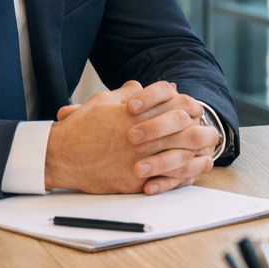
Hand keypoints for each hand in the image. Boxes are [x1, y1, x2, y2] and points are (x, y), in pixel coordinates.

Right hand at [47, 80, 221, 194]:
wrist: (58, 157)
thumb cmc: (79, 128)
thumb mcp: (102, 101)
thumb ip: (125, 94)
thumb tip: (139, 86)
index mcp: (136, 114)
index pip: (174, 104)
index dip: (188, 106)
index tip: (194, 111)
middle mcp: (141, 136)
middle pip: (184, 129)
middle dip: (200, 130)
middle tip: (210, 132)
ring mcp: (138, 159)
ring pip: (180, 155)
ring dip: (197, 153)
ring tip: (207, 152)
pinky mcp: (134, 180)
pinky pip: (165, 179)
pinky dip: (182, 176)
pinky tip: (191, 172)